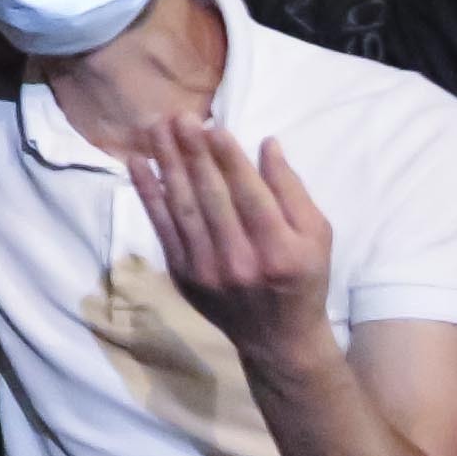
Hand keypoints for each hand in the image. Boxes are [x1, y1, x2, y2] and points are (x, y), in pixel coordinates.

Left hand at [127, 120, 340, 371]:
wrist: (278, 339)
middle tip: (179, 116)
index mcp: (280, 250)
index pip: (250, 196)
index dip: (230, 161)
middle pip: (212, 198)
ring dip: (167, 164)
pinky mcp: (184, 275)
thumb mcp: (317, 236)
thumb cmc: (303, 278)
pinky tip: (139, 164)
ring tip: (156, 128)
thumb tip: (267, 145)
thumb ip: (293, 191)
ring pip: (183, 207)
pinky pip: (162, 227)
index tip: (213, 126)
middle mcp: (241, 261)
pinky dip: (148, 194)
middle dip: (193, 153)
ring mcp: (207, 271)